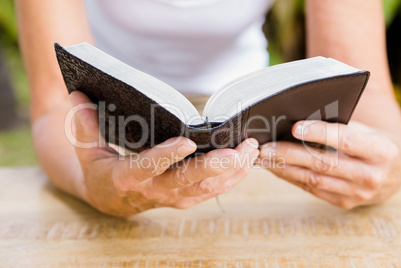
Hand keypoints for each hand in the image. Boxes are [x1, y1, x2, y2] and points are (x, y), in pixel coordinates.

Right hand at [69, 91, 258, 216]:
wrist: (110, 199)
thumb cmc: (99, 169)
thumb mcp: (86, 149)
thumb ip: (85, 124)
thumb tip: (78, 94)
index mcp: (127, 177)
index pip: (148, 167)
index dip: (167, 156)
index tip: (189, 142)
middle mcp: (153, 191)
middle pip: (187, 181)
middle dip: (216, 166)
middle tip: (239, 148)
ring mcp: (171, 197)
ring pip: (206, 188)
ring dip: (232, 171)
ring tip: (251, 149)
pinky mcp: (184, 198)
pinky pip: (211, 192)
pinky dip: (232, 179)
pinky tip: (247, 162)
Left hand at [259, 120, 400, 208]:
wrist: (394, 174)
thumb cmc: (374, 145)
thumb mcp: (366, 131)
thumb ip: (339, 127)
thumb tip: (297, 124)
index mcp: (381, 151)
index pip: (347, 140)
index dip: (320, 133)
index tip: (295, 127)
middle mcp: (371, 175)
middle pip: (323, 163)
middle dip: (290, 154)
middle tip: (265, 147)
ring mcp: (357, 193)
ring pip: (314, 180)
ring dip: (284, 168)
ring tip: (264, 158)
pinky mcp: (344, 203)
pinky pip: (312, 190)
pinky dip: (291, 178)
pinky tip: (277, 168)